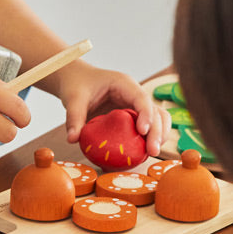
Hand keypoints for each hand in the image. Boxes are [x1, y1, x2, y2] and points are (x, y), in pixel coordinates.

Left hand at [53, 62, 171, 157]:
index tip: (142, 132)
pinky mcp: (133, 116)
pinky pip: (149, 126)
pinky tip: (144, 153)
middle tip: (152, 151)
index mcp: (123, 84)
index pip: (141, 98)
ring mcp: (136, 104)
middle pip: (155, 111)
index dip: (146, 114)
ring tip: (153, 152)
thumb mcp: (73, 99)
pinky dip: (150, 138)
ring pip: (158, 118)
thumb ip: (74, 117)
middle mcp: (134, 94)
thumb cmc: (77, 84)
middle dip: (157, 131)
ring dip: (159, 135)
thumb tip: (73, 139)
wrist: (76, 80)